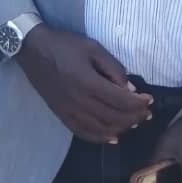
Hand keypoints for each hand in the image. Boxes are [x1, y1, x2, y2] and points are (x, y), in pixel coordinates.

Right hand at [16, 25, 151, 143]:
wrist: (31, 48)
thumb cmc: (64, 44)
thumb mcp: (92, 47)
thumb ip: (113, 68)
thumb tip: (130, 90)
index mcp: (87, 81)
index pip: (121, 101)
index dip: (139, 104)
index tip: (150, 100)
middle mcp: (78, 99)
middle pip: (115, 117)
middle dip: (135, 117)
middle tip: (146, 112)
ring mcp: (68, 109)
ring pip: (102, 128)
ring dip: (122, 128)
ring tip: (133, 122)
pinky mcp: (60, 113)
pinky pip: (83, 132)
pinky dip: (100, 137)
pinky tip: (112, 136)